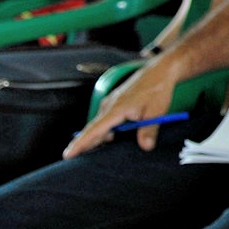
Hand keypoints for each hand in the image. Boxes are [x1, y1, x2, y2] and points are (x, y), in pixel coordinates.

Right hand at [65, 59, 180, 155]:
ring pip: (99, 124)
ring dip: (96, 137)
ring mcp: (112, 103)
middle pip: (93, 129)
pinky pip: (105, 119)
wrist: (160, 70)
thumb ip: (148, 130)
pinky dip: (104, 129)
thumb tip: (145, 147)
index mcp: (116, 109)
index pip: (94, 129)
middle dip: (83, 143)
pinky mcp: (116, 102)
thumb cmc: (157, 88)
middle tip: (74, 158)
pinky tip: (109, 138)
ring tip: (90, 151)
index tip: (68, 154)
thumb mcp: (156, 112)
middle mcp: (110, 105)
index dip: (81, 143)